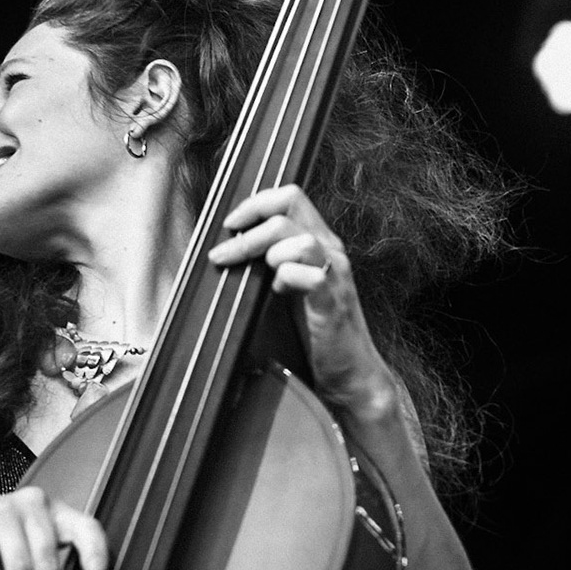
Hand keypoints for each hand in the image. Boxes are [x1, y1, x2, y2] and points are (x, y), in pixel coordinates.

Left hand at [206, 183, 400, 417]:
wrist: (348, 372)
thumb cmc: (313, 330)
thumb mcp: (286, 286)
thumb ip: (267, 262)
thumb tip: (226, 248)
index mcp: (318, 241)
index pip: (290, 196)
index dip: (255, 202)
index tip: (230, 224)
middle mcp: (330, 250)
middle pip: (290, 206)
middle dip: (248, 226)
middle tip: (222, 254)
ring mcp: (335, 274)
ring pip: (300, 239)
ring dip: (266, 252)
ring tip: (256, 276)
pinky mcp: (333, 302)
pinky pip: (311, 275)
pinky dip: (287, 278)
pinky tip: (279, 292)